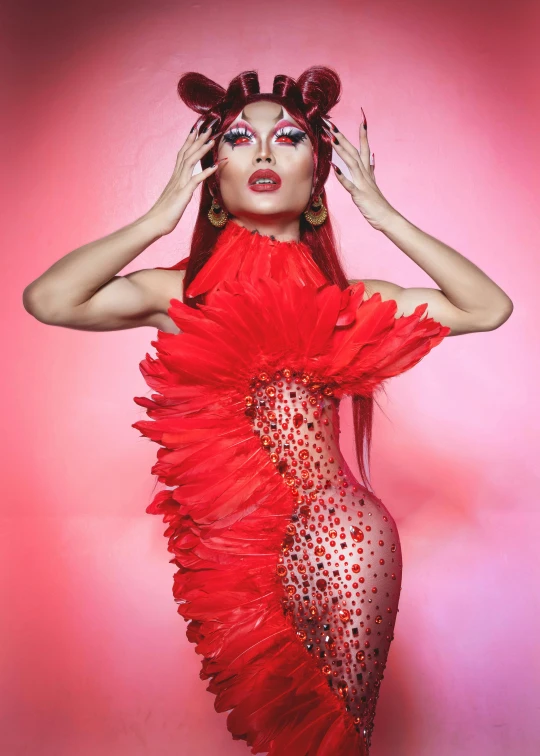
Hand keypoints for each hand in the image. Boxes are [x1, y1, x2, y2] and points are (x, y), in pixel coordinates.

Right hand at [145, 118, 227, 235]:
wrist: (154, 223)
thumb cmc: (164, 213)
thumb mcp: (174, 198)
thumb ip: (180, 190)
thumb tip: (185, 187)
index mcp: (175, 177)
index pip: (182, 154)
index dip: (189, 142)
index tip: (196, 130)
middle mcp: (177, 177)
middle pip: (187, 153)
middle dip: (197, 139)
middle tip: (207, 127)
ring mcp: (180, 184)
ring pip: (191, 161)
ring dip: (202, 150)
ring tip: (212, 140)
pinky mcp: (184, 193)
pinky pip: (196, 180)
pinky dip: (206, 171)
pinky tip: (215, 166)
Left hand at [323, 111, 396, 231]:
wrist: (387, 218)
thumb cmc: (377, 204)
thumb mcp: (373, 183)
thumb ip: (371, 169)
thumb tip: (372, 157)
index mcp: (367, 171)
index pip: (364, 148)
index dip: (362, 134)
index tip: (361, 119)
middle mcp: (365, 174)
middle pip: (353, 151)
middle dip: (342, 136)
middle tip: (331, 123)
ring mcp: (362, 183)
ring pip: (351, 162)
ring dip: (341, 149)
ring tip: (331, 137)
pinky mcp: (359, 195)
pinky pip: (349, 184)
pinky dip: (341, 176)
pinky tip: (333, 167)